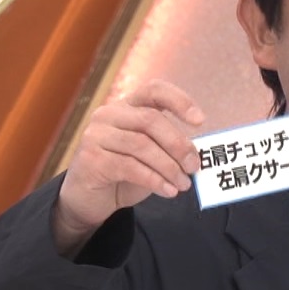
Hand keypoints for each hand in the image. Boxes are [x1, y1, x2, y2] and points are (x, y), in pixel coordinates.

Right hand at [52, 80, 205, 253]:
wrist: (88, 199)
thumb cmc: (124, 174)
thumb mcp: (150, 155)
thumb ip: (169, 147)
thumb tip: (199, 154)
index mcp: (126, 106)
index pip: (155, 90)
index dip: (180, 101)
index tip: (200, 121)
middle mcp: (108, 114)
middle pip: (151, 120)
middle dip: (179, 145)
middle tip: (194, 167)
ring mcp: (96, 135)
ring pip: (142, 146)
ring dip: (169, 167)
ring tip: (184, 184)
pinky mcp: (91, 159)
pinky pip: (130, 167)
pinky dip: (155, 180)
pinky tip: (169, 191)